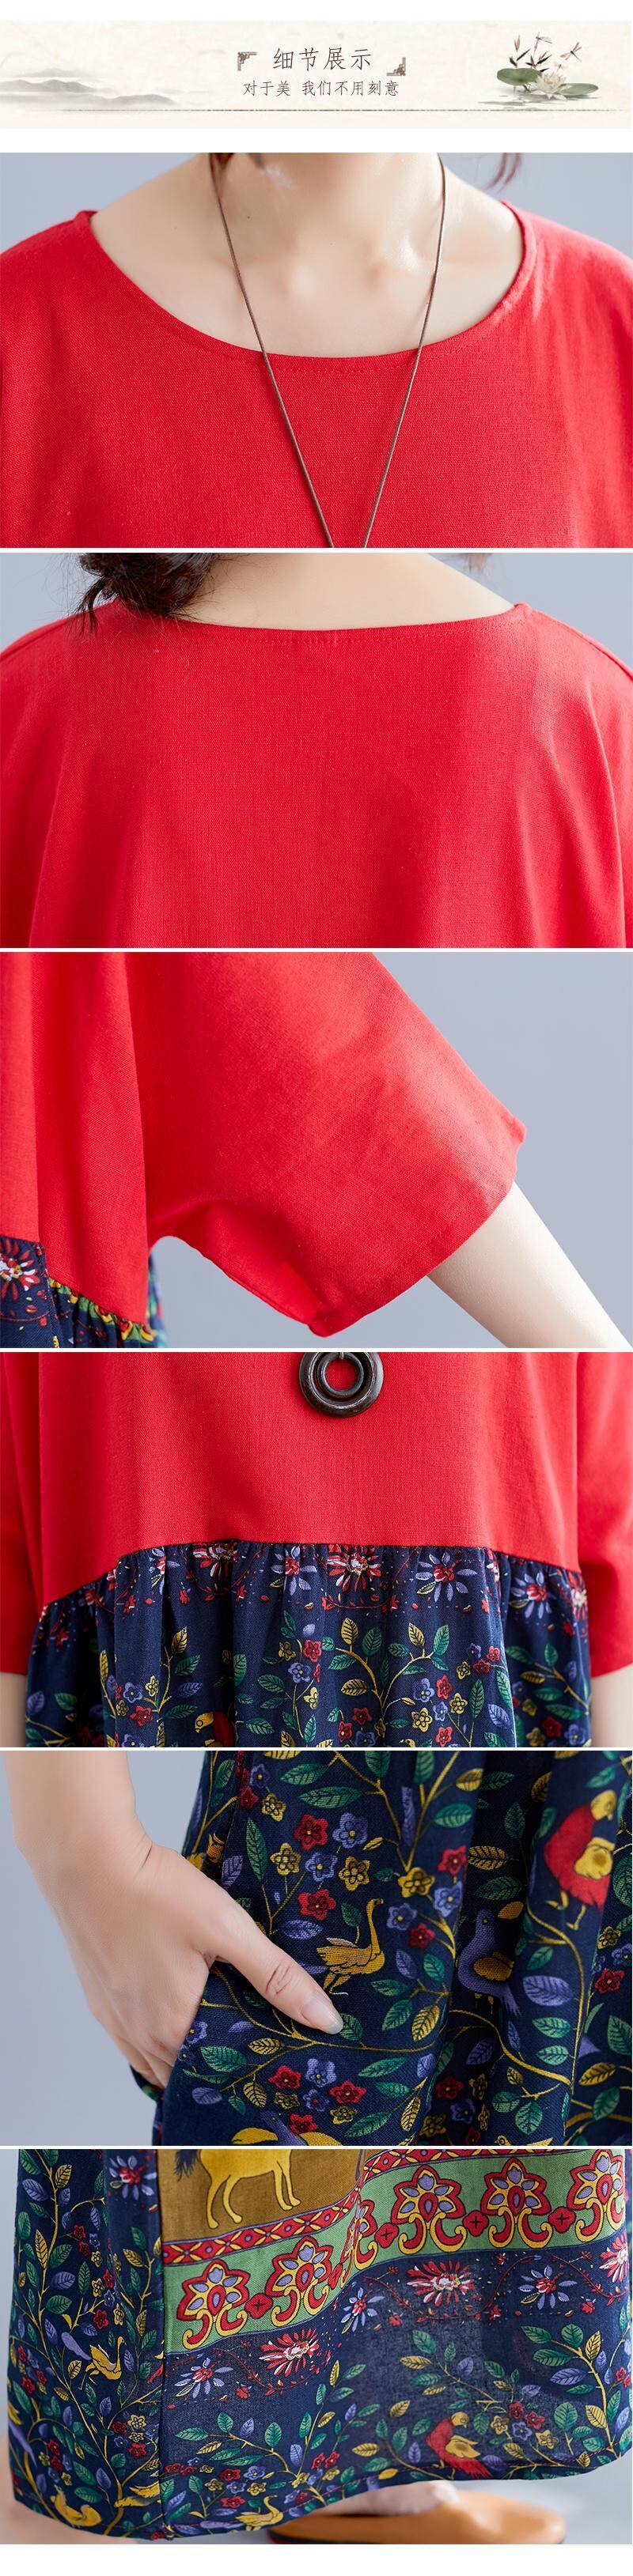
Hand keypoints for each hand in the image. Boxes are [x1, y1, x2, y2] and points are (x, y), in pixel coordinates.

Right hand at [63, 1829, 343, 2086]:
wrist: (85, 1859)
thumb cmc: (155, 1891)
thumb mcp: (227, 1928)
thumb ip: (276, 1976)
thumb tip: (325, 2020)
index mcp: (173, 2027)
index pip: (220, 2071)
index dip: (249, 2065)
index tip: (274, 2051)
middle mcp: (138, 2036)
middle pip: (186, 2071)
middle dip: (217, 2062)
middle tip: (252, 2038)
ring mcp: (113, 2019)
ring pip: (155, 2061)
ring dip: (184, 2053)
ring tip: (217, 2029)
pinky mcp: (97, 1999)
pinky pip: (131, 2042)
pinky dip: (155, 2039)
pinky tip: (172, 2012)